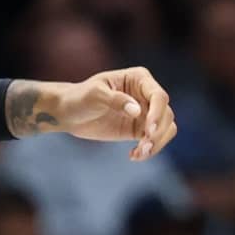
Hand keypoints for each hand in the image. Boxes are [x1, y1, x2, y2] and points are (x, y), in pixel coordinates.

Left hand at [45, 67, 176, 159]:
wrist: (68, 113)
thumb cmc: (80, 97)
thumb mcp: (95, 95)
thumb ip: (116, 100)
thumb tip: (137, 111)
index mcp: (138, 79)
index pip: (158, 96)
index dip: (157, 113)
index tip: (148, 129)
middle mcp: (146, 94)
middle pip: (166, 113)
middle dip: (158, 130)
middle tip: (143, 144)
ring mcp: (145, 113)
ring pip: (166, 128)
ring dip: (157, 143)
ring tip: (139, 153)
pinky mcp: (139, 129)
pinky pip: (154, 140)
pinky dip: (150, 150)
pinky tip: (134, 156)